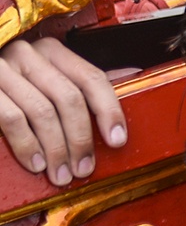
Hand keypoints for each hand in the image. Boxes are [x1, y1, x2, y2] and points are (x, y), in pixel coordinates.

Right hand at [0, 39, 126, 184]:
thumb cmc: (11, 87)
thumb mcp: (47, 77)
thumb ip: (81, 81)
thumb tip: (133, 73)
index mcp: (52, 51)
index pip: (92, 78)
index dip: (109, 110)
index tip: (118, 140)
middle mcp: (28, 54)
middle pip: (69, 98)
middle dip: (81, 139)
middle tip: (84, 168)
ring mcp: (2, 69)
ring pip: (42, 111)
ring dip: (56, 149)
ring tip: (62, 174)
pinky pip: (12, 119)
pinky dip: (27, 145)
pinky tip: (36, 164)